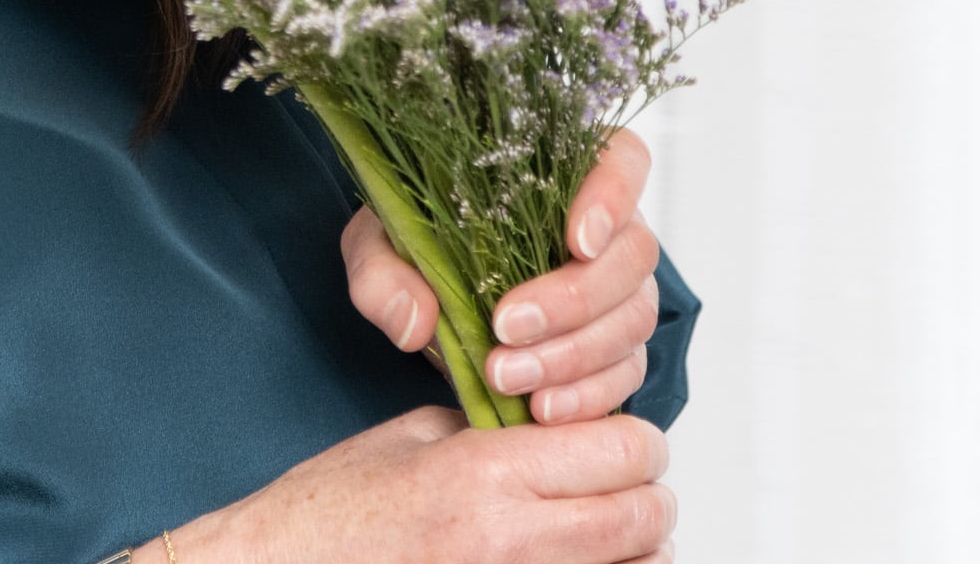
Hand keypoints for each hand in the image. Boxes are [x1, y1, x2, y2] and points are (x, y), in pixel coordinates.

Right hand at [164, 405, 672, 563]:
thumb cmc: (331, 512)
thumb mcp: (413, 437)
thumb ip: (492, 429)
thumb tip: (553, 429)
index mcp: (484, 470)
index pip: (622, 450)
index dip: (638, 442)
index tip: (625, 441)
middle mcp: (506, 539)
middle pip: (643, 518)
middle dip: (647, 498)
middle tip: (627, 489)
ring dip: (634, 552)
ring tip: (606, 536)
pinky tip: (577, 561)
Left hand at [341, 128, 662, 424]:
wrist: (427, 300)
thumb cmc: (416, 247)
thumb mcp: (379, 243)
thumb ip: (383, 271)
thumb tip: (414, 320)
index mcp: (565, 174)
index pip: (623, 161)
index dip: (613, 196)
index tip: (577, 239)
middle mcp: (607, 229)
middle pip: (633, 255)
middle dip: (573, 299)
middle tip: (507, 328)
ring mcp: (619, 292)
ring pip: (632, 320)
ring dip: (573, 356)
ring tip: (507, 377)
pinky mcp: (615, 349)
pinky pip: (624, 373)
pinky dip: (587, 396)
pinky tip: (542, 408)